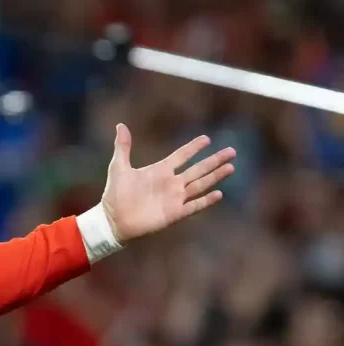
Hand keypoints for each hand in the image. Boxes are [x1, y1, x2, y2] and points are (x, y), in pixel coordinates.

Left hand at [101, 123, 235, 242]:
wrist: (113, 219)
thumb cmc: (115, 194)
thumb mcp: (118, 167)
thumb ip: (123, 147)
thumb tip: (120, 125)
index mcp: (160, 171)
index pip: (182, 156)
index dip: (193, 148)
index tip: (207, 138)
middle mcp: (171, 183)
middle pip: (198, 169)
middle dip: (214, 160)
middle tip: (232, 151)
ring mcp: (174, 198)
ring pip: (200, 185)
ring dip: (215, 177)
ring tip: (231, 167)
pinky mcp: (174, 213)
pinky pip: (193, 206)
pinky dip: (205, 201)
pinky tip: (219, 194)